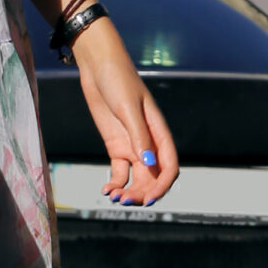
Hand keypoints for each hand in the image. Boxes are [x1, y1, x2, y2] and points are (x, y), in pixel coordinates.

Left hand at [72, 22, 178, 206]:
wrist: (98, 66)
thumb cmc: (117, 80)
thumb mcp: (128, 107)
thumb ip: (138, 136)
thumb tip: (148, 164)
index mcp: (159, 132)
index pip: (169, 167)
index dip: (162, 186)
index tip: (148, 200)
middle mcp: (149, 142)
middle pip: (153, 177)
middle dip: (142, 193)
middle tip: (125, 201)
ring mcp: (132, 145)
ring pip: (137, 178)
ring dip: (129, 191)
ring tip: (114, 197)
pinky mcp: (116, 145)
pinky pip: (120, 172)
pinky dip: (115, 183)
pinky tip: (106, 190)